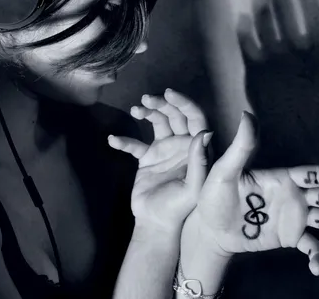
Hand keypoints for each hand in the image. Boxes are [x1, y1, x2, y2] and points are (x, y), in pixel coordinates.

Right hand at [108, 89, 212, 232]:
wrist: (157, 223)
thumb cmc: (180, 208)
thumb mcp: (194, 187)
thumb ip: (199, 161)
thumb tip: (203, 132)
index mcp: (197, 148)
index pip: (195, 118)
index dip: (184, 103)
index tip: (168, 94)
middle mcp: (182, 144)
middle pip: (174, 116)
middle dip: (162, 105)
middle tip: (146, 100)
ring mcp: (164, 150)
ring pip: (157, 123)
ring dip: (147, 113)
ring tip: (135, 110)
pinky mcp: (147, 158)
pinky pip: (136, 144)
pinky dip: (125, 140)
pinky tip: (114, 140)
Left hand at [181, 112, 318, 276]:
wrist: (208, 229)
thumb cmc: (213, 196)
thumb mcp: (225, 172)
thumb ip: (241, 147)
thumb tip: (247, 114)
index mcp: (283, 178)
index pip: (316, 175)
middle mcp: (293, 196)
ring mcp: (293, 217)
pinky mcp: (288, 237)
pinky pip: (310, 246)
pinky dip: (318, 256)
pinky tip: (316, 267)